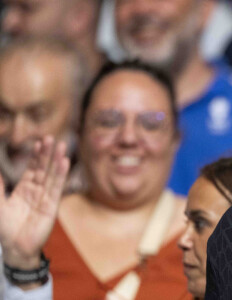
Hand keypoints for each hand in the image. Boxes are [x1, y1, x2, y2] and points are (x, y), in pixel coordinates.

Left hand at [0, 136, 69, 269]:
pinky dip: (60, 175)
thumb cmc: (5, 228)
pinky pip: (56, 188)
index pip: (32, 168)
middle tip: (51, 138)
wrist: (14, 249)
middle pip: (43, 169)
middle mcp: (37, 191)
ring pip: (51, 176)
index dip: (36, 156)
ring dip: (56, 161)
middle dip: (47, 154)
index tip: (39, 142)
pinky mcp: (51, 206)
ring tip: (61, 147)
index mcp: (25, 189)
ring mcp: (45, 198)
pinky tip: (64, 163)